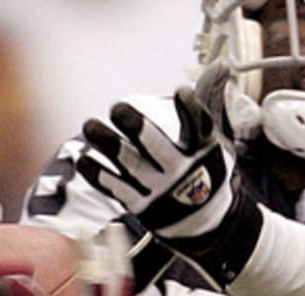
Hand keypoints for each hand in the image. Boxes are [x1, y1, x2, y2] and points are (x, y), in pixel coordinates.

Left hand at [76, 64, 237, 240]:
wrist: (204, 222)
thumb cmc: (203, 168)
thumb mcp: (211, 137)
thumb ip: (208, 99)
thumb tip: (221, 64)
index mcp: (202, 150)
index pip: (198, 126)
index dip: (190, 108)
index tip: (181, 90)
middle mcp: (181, 171)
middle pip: (158, 147)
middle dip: (137, 128)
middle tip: (117, 108)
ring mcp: (160, 191)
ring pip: (131, 166)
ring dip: (108, 146)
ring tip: (89, 126)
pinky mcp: (142, 205)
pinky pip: (116, 189)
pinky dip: (98, 175)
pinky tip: (83, 158)